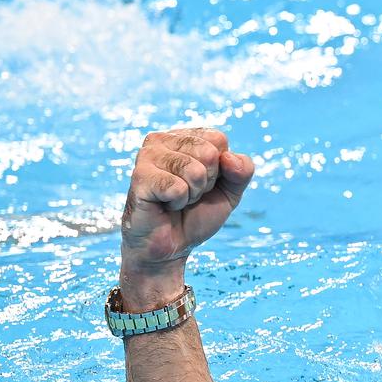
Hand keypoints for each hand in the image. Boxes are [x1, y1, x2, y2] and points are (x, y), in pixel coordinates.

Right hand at [120, 128, 256, 307]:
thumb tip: (229, 158)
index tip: (204, 183)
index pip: (219, 139)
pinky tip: (165, 205)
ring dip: (192, 194)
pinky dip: (178, 202)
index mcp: (185, 137)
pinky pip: (177, 188)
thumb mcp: (230, 192)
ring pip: (194, 170)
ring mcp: (147, 155)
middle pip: (208, 153)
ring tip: (177, 199)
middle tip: (189, 194)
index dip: (220, 169)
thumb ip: (242, 171)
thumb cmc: (197, 214)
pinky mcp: (139, 176)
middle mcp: (162, 139)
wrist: (172, 245)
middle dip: (206, 182)